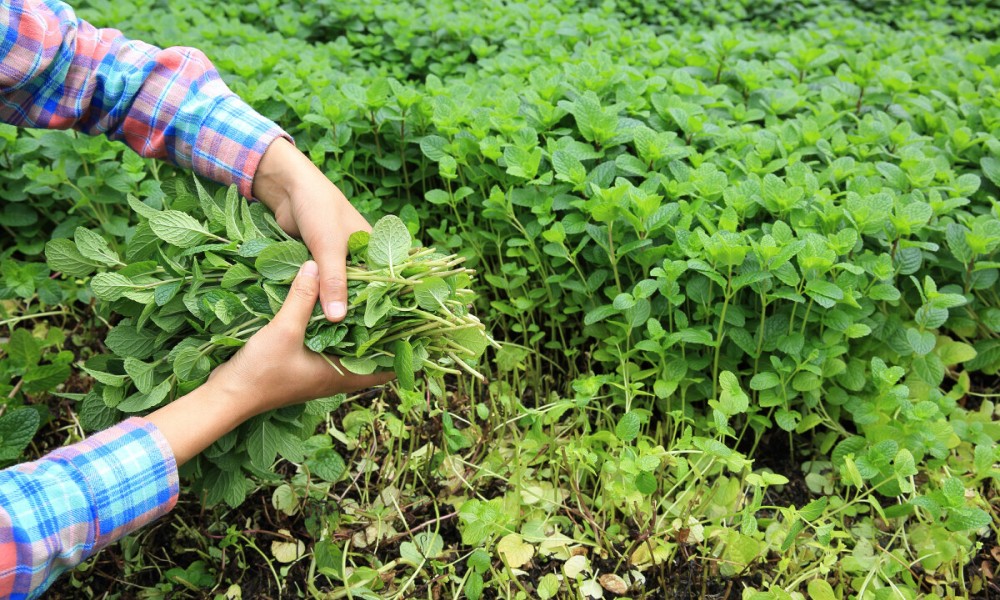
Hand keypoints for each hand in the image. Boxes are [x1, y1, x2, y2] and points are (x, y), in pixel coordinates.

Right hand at [209, 260, 393, 413]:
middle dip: (383, 333)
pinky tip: (332, 306)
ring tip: (369, 297)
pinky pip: (329, 346)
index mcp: (340, 375)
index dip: (404, 350)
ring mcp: (318, 373)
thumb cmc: (258, 372)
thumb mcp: (283, 330)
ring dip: (358, 329)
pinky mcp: (302, 366)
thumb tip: (317, 265)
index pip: (387, 367)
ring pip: (349, 349)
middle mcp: (335, 376)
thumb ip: (302, 298)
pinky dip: (335, 329)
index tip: (418, 325)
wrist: (223, 398)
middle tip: (396, 301)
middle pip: (370, 355)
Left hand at [252, 137, 369, 321]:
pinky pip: (319, 285)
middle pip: (359, 291)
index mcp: (372, 249)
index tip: (376, 333)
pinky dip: (315, 297)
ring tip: (332, 339)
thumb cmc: (319, 209)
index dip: (379, 307)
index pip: (382, 284)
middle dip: (353, 311)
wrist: (287, 187)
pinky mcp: (316, 262)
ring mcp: (335, 260)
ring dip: (331, 306)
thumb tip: (337, 318)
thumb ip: (334, 282)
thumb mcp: (329, 247)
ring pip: (337, 289)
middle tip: (350, 341)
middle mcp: (358, 257)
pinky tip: (312, 320)